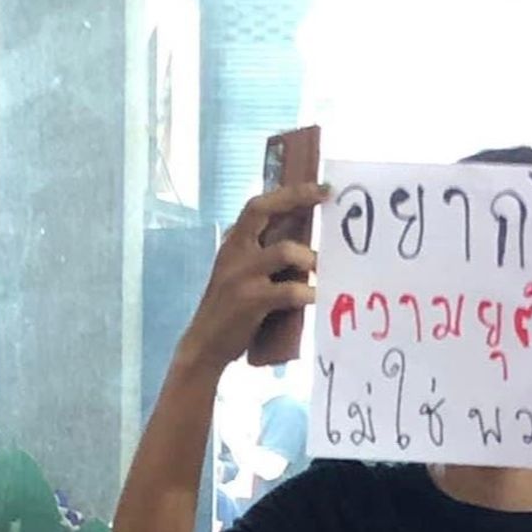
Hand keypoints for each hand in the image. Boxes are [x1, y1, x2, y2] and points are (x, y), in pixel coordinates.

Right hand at [176, 183, 326, 377]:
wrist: (205, 345)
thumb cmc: (230, 310)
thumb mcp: (238, 273)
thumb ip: (260, 255)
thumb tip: (301, 243)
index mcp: (232, 243)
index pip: (258, 206)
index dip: (289, 193)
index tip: (320, 187)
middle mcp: (234, 252)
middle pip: (263, 210)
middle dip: (297, 198)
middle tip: (326, 198)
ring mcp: (241, 276)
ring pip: (285, 251)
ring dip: (310, 258)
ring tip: (323, 270)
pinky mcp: (251, 301)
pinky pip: (290, 291)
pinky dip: (309, 293)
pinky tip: (318, 297)